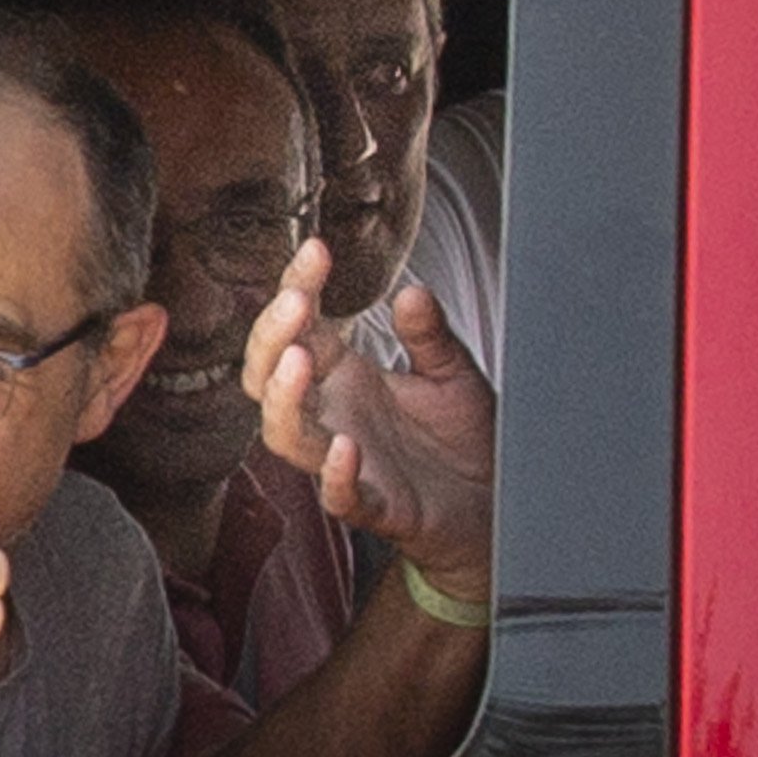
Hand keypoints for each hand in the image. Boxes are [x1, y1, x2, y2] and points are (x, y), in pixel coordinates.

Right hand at [243, 239, 493, 602]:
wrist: (491, 505)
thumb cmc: (461, 440)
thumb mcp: (452, 372)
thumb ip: (430, 335)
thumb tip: (411, 292)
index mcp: (343, 375)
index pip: (299, 326)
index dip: (297, 285)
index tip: (316, 251)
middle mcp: (332, 415)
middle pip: (266, 375)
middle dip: (271, 337)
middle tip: (297, 303)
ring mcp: (344, 460)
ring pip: (284, 434)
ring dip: (284, 398)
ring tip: (300, 361)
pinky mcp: (374, 505)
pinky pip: (340, 497)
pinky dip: (335, 475)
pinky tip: (344, 448)